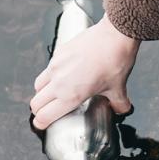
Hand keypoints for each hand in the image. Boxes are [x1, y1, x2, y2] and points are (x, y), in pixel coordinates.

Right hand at [30, 13, 139, 129]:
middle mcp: (59, 83)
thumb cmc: (115, 61)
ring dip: (42, 93)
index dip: (40, 123)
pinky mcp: (58, 53)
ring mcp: (56, 66)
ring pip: (38, 85)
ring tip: (53, 95)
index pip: (44, 116)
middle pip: (36, 103)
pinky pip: (48, 69)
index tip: (43, 124)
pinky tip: (64, 75)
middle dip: (39, 110)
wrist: (114, 35)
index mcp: (70, 96)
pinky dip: (51, 76)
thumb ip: (119, 104)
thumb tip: (122, 109)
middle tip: (46, 112)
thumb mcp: (118, 88)